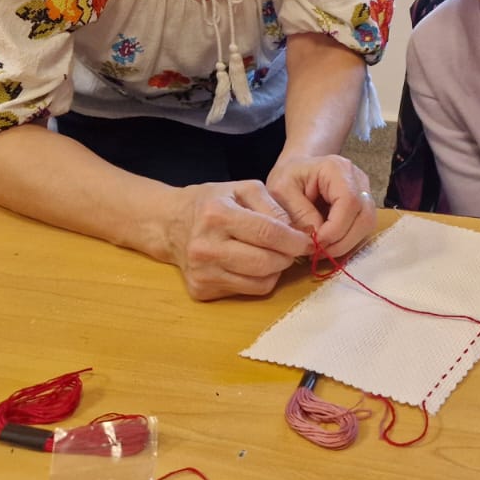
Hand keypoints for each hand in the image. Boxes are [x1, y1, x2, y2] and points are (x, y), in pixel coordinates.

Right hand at [164, 180, 313, 300]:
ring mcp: (202, 272)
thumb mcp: (243, 189)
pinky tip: (254, 264)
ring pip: (260, 281)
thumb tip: (298, 231)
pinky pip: (247, 291)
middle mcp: (206, 246)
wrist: (171, 224)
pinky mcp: (201, 290)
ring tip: (274, 254)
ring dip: (276, 269)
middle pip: (265, 262)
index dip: (294, 240)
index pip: (267, 233)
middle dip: (288, 256)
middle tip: (293, 248)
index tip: (308, 241)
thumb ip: (273, 206)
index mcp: (217, 215)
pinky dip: (260, 279)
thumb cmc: (212, 203)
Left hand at [266, 154, 379, 260]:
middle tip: (319, 251)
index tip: (316, 244)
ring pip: (367, 225)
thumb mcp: (282, 191)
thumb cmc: (288, 176)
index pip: (349, 202)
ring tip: (322, 249)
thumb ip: (300, 213)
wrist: (296, 168)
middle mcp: (358, 179)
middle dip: (342, 241)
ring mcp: (364, 191)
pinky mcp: (363, 204)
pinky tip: (328, 244)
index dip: (335, 229)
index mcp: (337, 169)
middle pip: (365, 216)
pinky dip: (347, 240)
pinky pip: (363, 228)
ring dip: (345, 243)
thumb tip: (317, 238)